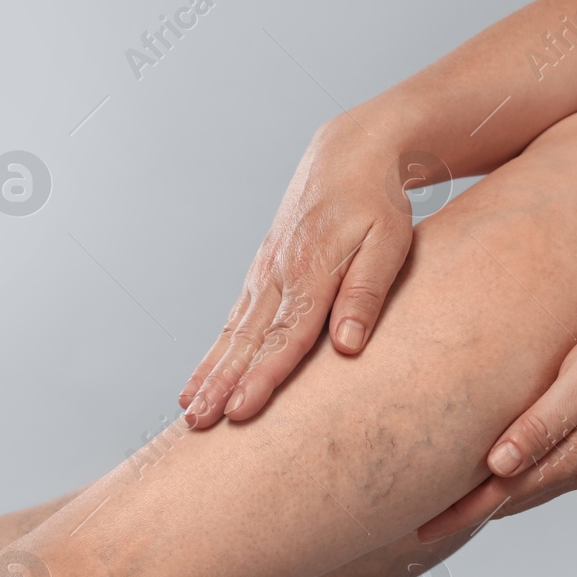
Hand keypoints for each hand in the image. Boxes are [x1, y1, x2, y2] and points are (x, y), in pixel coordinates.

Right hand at [180, 121, 414, 426]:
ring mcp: (266, 273)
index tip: (240, 411)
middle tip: (198, 424)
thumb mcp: (388, 242)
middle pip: (247, 341)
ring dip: (209, 374)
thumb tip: (348, 346)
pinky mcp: (263, 272)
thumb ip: (365, 293)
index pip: (286, 337)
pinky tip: (199, 379)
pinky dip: (215, 352)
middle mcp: (280, 275)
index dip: (262, 378)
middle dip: (221, 385)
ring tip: (188, 411)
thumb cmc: (377, 200)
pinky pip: (234, 320)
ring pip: (234, 333)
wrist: (351, 152)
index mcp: (312, 271)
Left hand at [417, 298, 576, 540]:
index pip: (502, 496)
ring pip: (527, 492)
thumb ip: (540, 427)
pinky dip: (513, 484)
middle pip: (511, 503)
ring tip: (450, 510)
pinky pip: (543, 475)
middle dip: (467, 516)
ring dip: (489, 504)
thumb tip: (498, 467)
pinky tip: (498, 476)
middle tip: (421, 528)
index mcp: (574, 458)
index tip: (422, 530)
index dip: (460, 514)